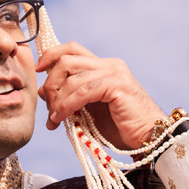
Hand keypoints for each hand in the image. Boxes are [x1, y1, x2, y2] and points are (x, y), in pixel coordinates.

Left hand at [36, 43, 163, 149]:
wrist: (150, 139)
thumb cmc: (121, 128)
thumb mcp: (91, 109)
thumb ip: (73, 97)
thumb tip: (47, 93)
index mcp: (104, 66)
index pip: (72, 49)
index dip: (51, 55)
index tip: (38, 70)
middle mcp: (110, 64)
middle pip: (67, 60)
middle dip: (50, 83)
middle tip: (49, 107)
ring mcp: (114, 72)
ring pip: (71, 76)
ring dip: (57, 100)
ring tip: (54, 119)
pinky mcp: (117, 85)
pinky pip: (81, 91)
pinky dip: (66, 105)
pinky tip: (61, 119)